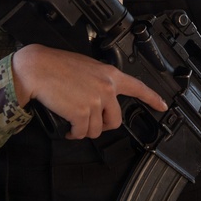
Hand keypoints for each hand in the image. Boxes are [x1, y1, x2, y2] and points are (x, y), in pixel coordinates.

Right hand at [11, 44, 166, 138]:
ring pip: (96, 129)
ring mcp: (96, 100)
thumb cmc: (56, 66)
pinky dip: (74, 134)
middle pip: (115, 120)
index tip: (162, 105)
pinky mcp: (82, 112)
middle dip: (102, 125)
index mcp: (110, 75)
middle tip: (89, 122)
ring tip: (73, 121)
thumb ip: (99, 82)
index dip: (152, 98)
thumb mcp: (87, 68)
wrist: (37, 68)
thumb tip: (101, 99)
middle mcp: (107, 88)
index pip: (138, 87)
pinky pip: (82, 133)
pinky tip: (68, 128)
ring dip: (84, 130)